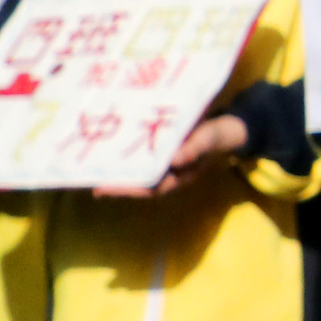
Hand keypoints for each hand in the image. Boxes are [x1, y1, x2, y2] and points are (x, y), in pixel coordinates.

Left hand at [94, 114, 249, 199]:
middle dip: (118, 187)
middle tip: (95, 188)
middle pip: (141, 185)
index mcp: (180, 176)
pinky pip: (143, 162)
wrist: (225, 130)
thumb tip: (176, 161)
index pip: (151, 188)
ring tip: (97, 174)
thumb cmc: (215, 136)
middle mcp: (170, 175)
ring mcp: (166, 167)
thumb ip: (195, 149)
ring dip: (121, 176)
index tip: (105, 190)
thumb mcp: (207, 139)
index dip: (127, 190)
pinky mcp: (162, 156)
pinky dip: (128, 162)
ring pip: (140, 175)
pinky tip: (112, 156)